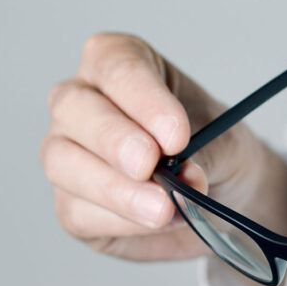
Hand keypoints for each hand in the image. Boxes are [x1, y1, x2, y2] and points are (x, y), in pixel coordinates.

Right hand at [41, 33, 286, 261]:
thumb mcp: (224, 141)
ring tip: (162, 208)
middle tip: (149, 165)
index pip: (118, 67)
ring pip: (62, 162)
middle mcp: (81, 101)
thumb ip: (202, 154)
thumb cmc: (214, 150)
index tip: (176, 136)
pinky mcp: (70, 203)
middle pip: (74, 108)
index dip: (145, 100)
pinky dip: (120, 221)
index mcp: (117, 63)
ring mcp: (65, 152)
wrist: (222, 195)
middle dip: (114, 139)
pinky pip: (77, 211)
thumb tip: (181, 177)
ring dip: (114, 189)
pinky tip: (156, 222)